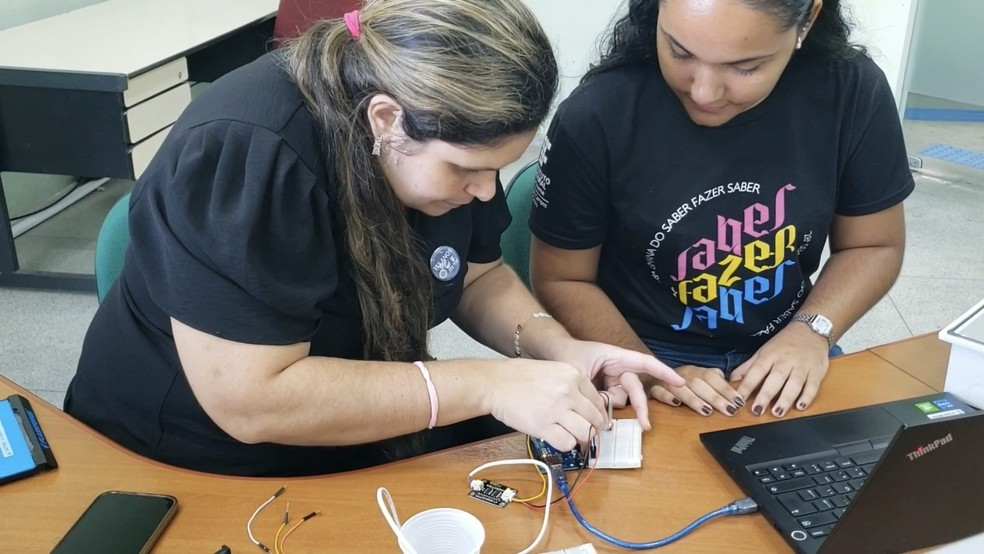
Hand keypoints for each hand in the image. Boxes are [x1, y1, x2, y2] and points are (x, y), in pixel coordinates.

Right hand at [487, 359, 607, 451]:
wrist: (495, 383)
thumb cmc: (519, 376)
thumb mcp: (552, 370)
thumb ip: (571, 385)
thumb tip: (587, 406)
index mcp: (572, 375)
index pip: (598, 400)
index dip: (598, 414)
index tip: (595, 421)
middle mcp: (568, 391)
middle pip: (595, 418)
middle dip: (594, 429)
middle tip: (588, 433)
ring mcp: (556, 409)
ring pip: (585, 432)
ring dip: (582, 438)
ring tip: (574, 437)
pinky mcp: (543, 425)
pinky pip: (567, 442)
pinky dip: (566, 444)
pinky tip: (558, 438)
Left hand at [552, 339, 684, 429]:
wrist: (550, 352)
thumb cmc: (565, 354)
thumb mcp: (577, 371)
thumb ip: (593, 392)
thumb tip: (604, 416)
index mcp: (614, 356)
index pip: (643, 363)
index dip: (663, 372)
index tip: (680, 382)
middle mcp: (617, 367)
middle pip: (635, 388)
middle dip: (640, 407)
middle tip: (645, 426)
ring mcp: (611, 378)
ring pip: (622, 399)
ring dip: (612, 406)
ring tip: (593, 402)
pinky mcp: (604, 388)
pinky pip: (612, 402)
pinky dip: (606, 408)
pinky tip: (594, 406)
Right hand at [645, 365, 742, 415]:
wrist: (647, 374)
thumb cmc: (679, 380)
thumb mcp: (698, 377)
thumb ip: (714, 379)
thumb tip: (733, 383)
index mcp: (695, 371)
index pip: (713, 378)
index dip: (726, 389)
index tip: (738, 403)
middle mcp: (682, 374)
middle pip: (700, 384)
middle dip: (715, 398)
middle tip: (729, 410)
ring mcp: (667, 381)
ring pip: (681, 388)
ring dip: (694, 399)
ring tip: (707, 411)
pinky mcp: (653, 389)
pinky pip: (659, 392)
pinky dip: (667, 397)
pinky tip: (676, 404)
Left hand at [729, 324, 829, 417]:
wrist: (810, 330)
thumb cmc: (783, 344)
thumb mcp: (763, 351)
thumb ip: (748, 367)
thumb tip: (731, 380)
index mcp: (770, 355)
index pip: (756, 371)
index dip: (747, 385)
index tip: (739, 399)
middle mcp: (786, 361)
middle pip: (775, 379)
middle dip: (766, 395)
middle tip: (757, 410)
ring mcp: (802, 366)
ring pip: (794, 383)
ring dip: (786, 399)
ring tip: (777, 413)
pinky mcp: (816, 371)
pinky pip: (813, 386)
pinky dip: (807, 397)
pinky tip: (800, 407)